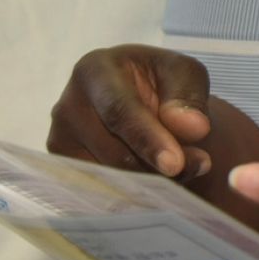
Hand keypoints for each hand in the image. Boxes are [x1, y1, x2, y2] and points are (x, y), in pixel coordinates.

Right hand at [47, 44, 212, 179]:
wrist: (142, 97)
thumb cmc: (162, 81)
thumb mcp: (185, 74)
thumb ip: (189, 97)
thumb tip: (192, 129)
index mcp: (95, 70)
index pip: (119, 111)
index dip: (148, 139)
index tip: (175, 164)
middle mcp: (67, 105)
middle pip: (113, 151)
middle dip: (158, 165)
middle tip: (199, 165)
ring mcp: (59, 138)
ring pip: (108, 176)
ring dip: (150, 179)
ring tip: (184, 166)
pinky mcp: (63, 165)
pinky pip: (99, 189)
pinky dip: (132, 190)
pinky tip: (157, 178)